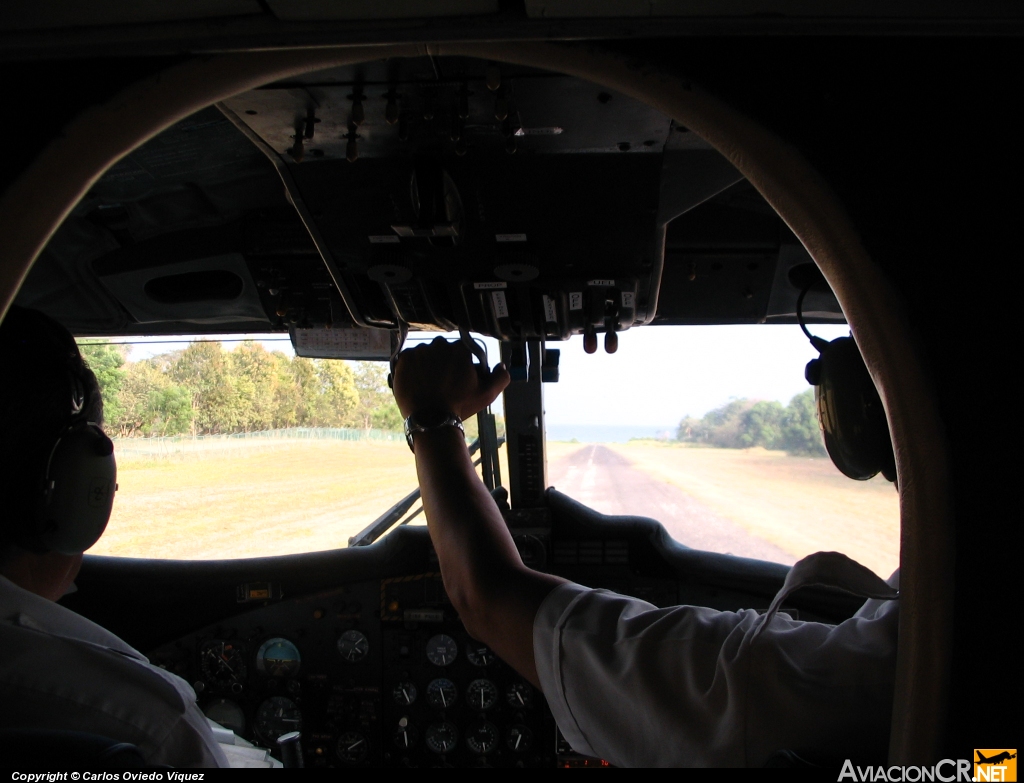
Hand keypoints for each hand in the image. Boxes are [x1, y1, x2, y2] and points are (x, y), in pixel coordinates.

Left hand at [392, 337, 509, 420]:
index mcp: (459, 349)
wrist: (430, 419)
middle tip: (443, 382)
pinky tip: (418, 382)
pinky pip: (409, 358)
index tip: (458, 379)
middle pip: (442, 350)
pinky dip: (413, 367)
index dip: (461, 365)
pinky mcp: (403, 359)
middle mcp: (438, 345)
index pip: (461, 351)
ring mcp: (419, 351)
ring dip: (427, 364)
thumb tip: (499, 365)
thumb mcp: (487, 394)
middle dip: (443, 362)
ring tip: (429, 384)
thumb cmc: (460, 406)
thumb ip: (500, 377)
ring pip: (425, 353)